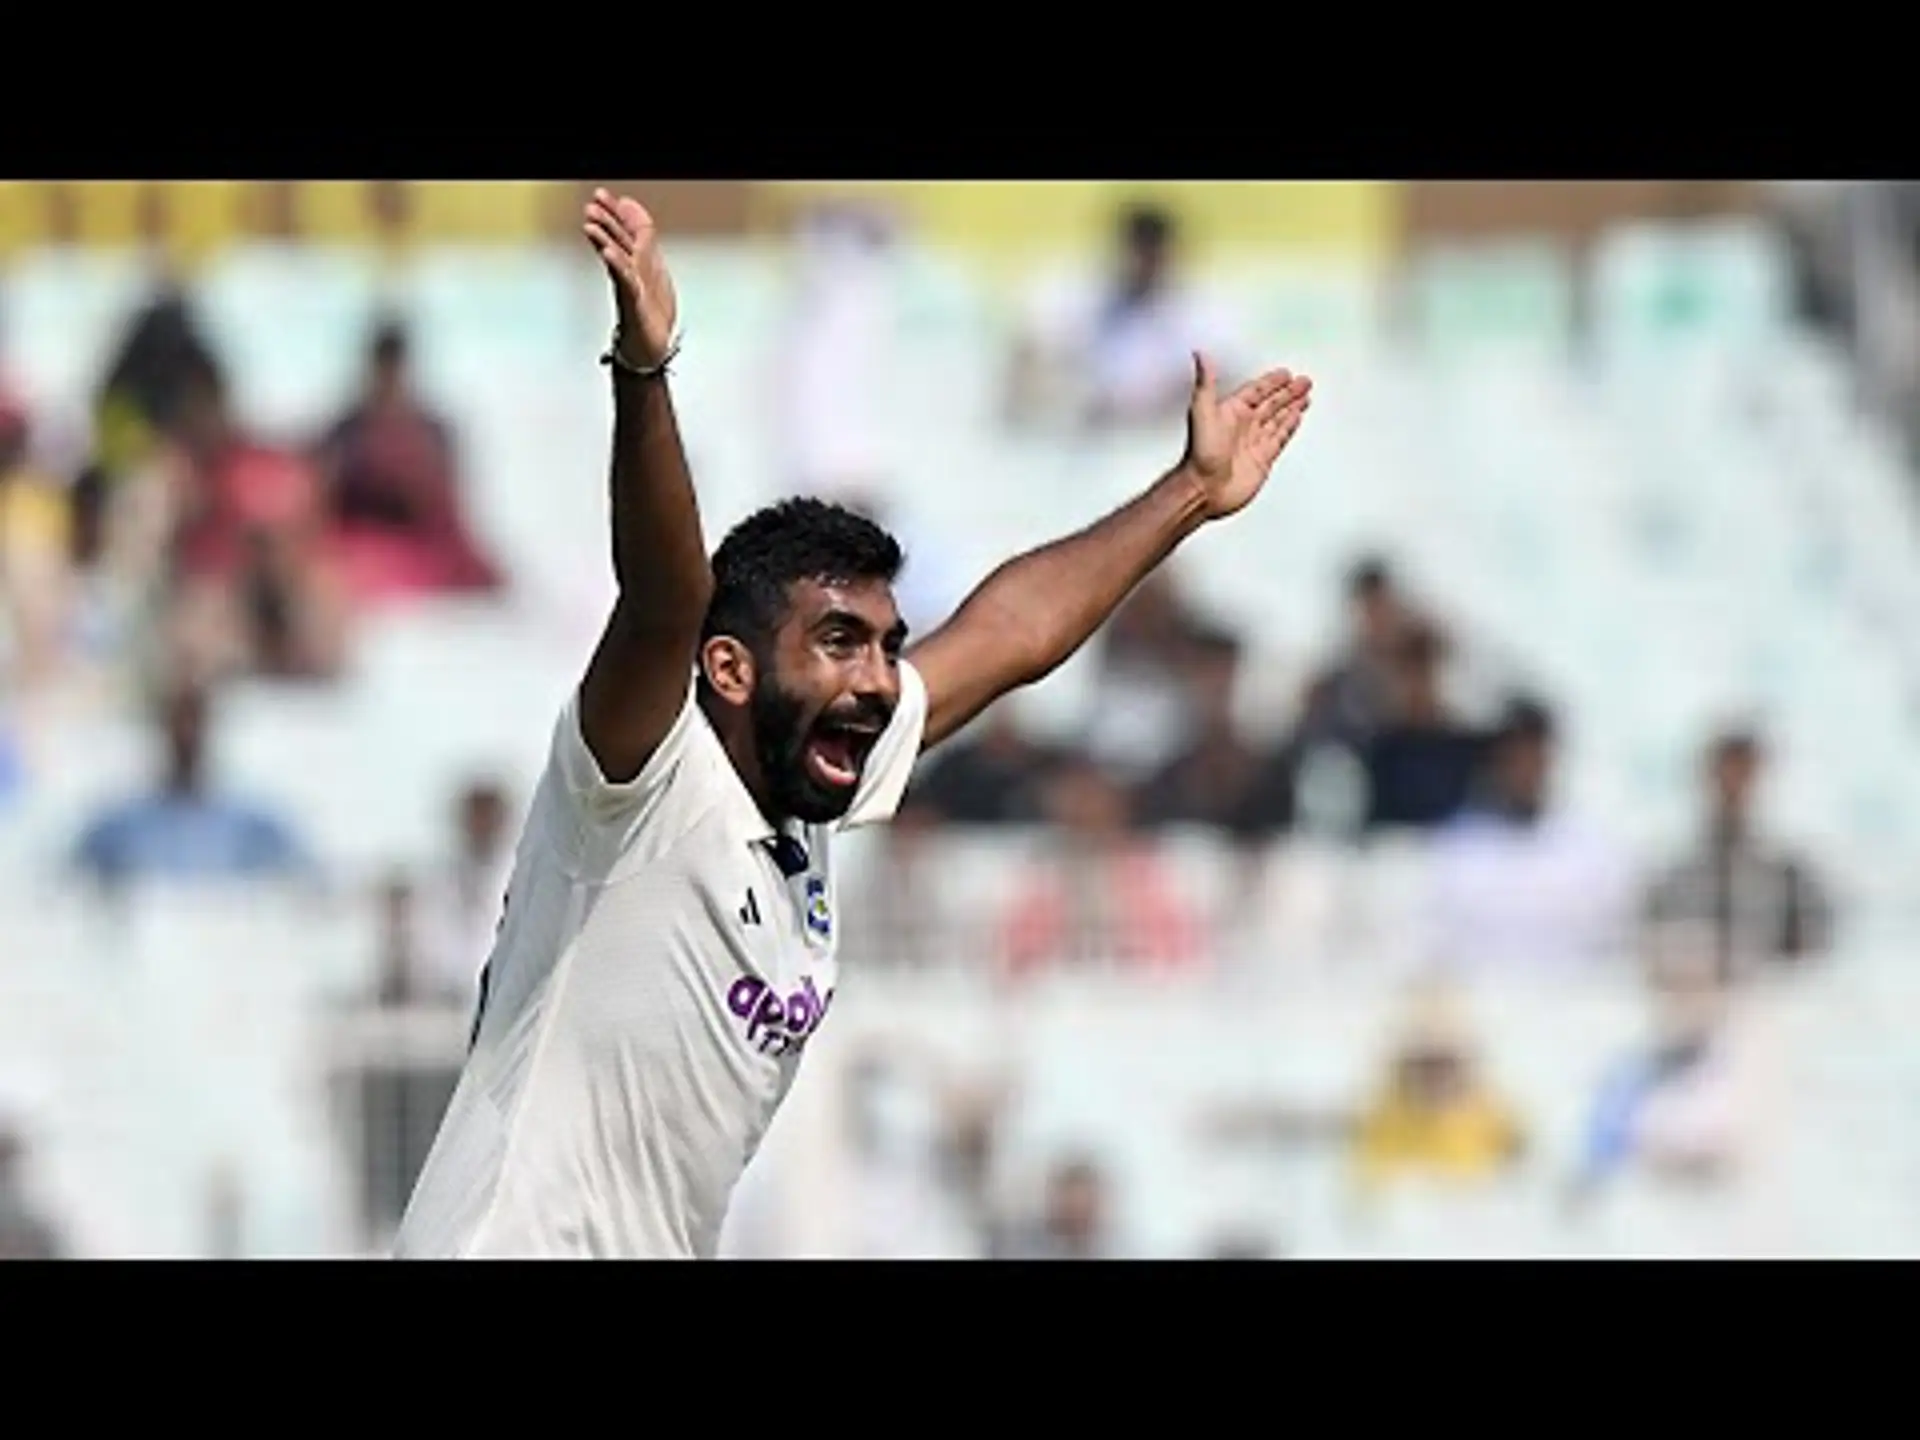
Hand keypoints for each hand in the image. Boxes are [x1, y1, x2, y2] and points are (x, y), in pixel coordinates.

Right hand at [583, 188, 677, 366]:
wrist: (649, 351)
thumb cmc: (651, 316)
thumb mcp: (655, 273)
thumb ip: (647, 246)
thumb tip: (640, 220)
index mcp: (640, 266)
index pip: (630, 233)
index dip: (623, 214)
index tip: (612, 198)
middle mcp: (633, 275)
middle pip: (619, 243)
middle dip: (607, 222)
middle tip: (593, 206)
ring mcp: (632, 289)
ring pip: (617, 259)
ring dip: (604, 240)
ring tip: (591, 225)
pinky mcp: (633, 304)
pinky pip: (625, 281)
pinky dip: (618, 266)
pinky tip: (609, 254)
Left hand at [1182, 353, 1311, 520]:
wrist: (1206, 488)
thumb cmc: (1200, 454)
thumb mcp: (1202, 410)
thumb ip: (1206, 381)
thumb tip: (1201, 355)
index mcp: (1232, 410)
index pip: (1257, 390)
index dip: (1271, 381)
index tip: (1284, 373)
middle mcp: (1244, 425)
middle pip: (1272, 402)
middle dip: (1288, 391)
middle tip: (1304, 381)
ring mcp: (1254, 441)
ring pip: (1278, 418)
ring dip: (1292, 406)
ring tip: (1306, 396)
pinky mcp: (1263, 458)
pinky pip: (1280, 437)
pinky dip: (1290, 426)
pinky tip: (1297, 418)